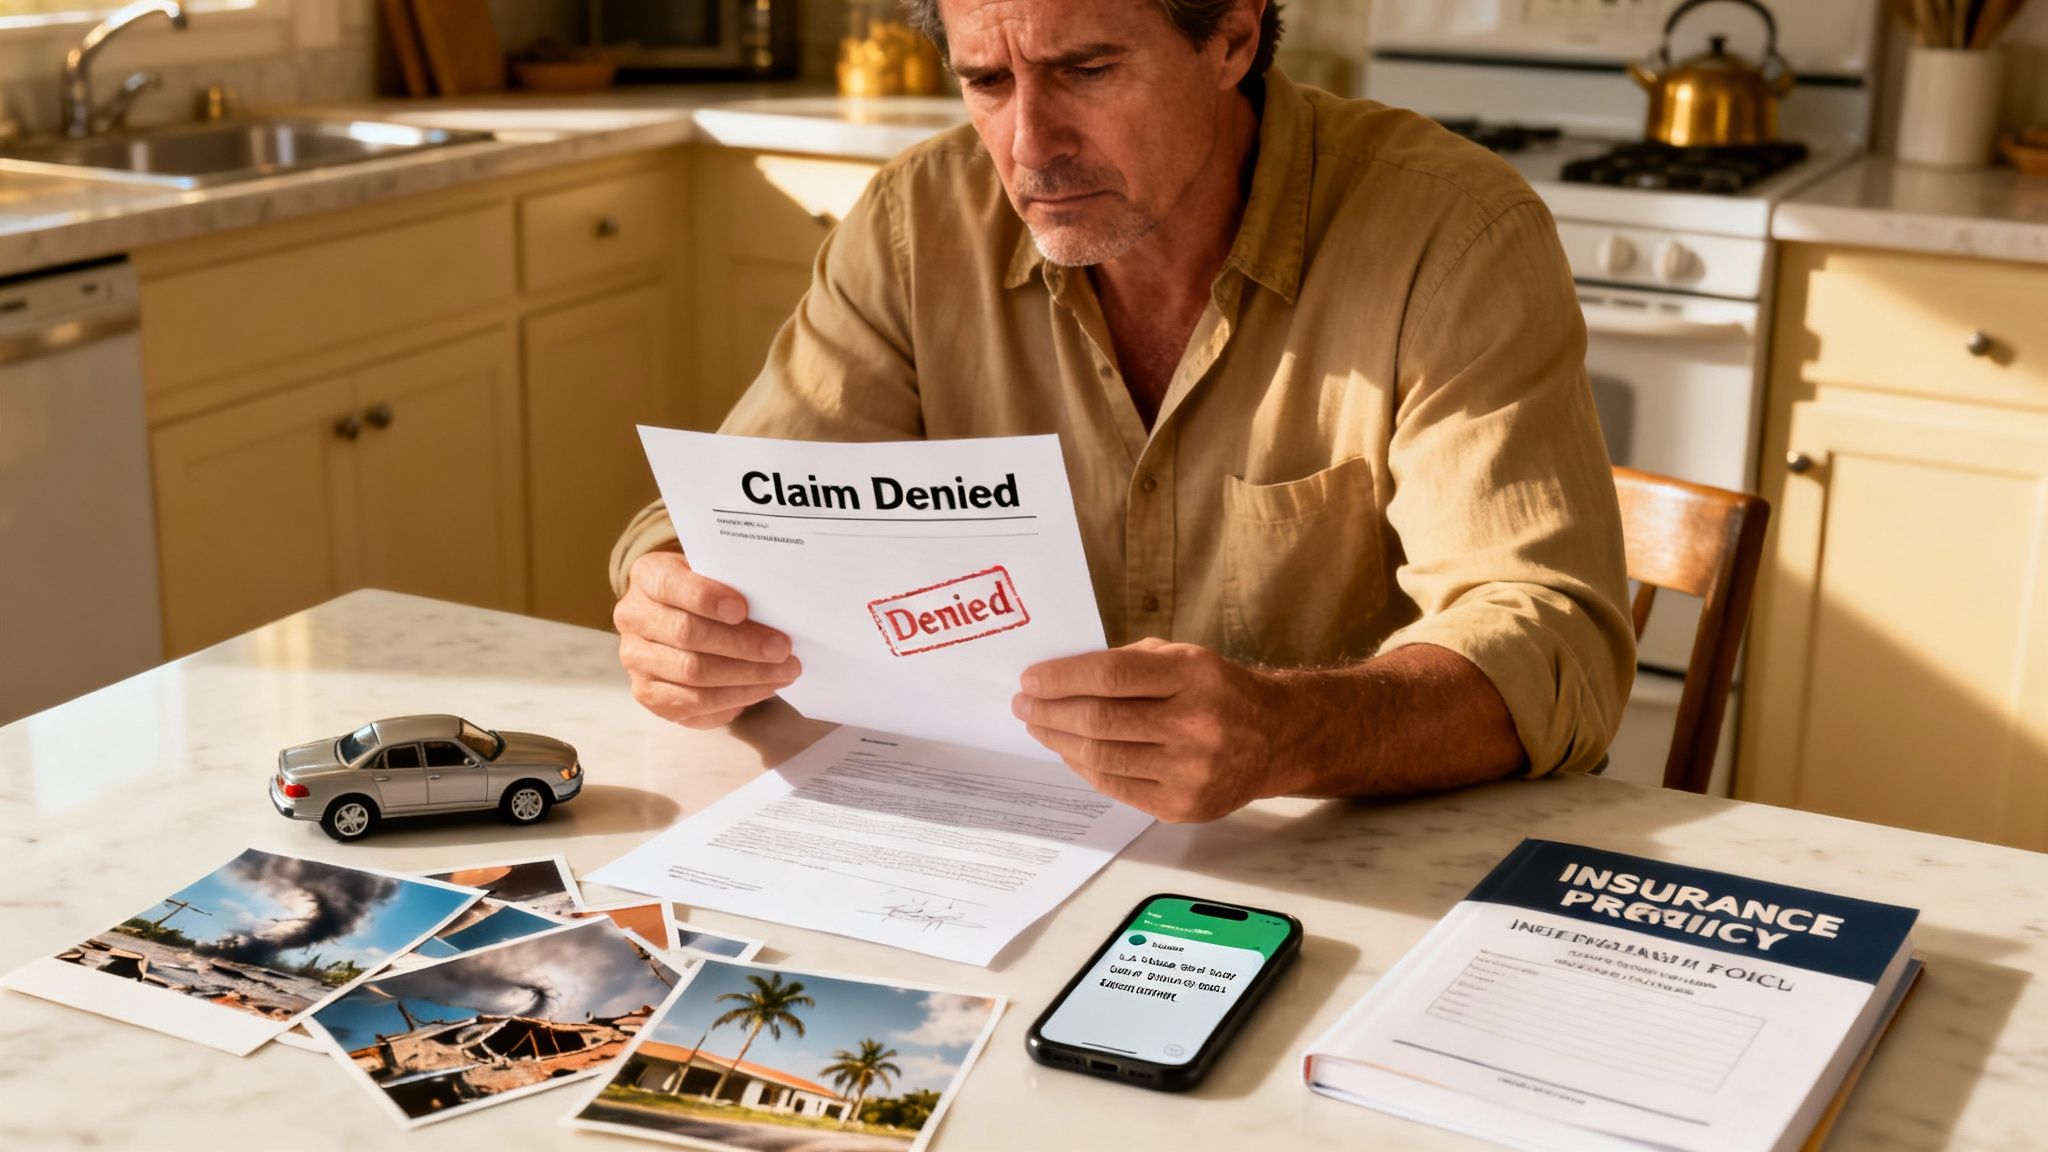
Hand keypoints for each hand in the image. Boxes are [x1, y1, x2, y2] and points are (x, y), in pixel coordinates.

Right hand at [614, 551, 800, 728]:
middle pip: (687, 634)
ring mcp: (637, 659)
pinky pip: (695, 703)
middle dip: (742, 644)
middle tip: (782, 649)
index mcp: (648, 576)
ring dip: (747, 675)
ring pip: (693, 673)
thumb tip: (776, 608)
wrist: (677, 617)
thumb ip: (733, 584)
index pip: (670, 585)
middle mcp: (634, 617)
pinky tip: (763, 688)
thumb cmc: (705, 592)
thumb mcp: (714, 574)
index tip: (742, 609)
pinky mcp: (648, 693)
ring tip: (784, 672)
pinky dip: (736, 697)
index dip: (706, 598)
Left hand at [1011, 638, 1295, 822]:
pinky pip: (1116, 787)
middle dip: (1050, 712)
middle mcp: (1196, 725)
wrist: (1277, 739)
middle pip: (1100, 721)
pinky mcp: (1183, 806)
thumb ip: (1129, 664)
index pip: (1112, 677)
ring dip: (1059, 742)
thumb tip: (1061, 678)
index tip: (1030, 679)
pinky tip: (1069, 752)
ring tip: (1038, 727)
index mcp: (1195, 676)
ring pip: (1102, 757)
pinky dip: (1084, 768)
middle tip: (1023, 705)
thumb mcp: (1184, 658)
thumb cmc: (1219, 690)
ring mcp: (1190, 772)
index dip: (1062, 678)